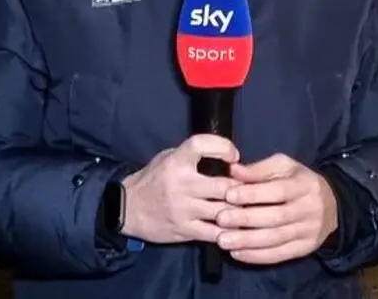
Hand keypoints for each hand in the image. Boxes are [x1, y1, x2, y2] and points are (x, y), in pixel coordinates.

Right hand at [120, 134, 240, 244]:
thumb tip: (223, 152)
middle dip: (242, 188)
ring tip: (246, 208)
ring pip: (225, 211)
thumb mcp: (167, 158)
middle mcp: (181, 184)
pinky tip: (235, 227)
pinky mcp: (185, 230)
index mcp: (176, 161)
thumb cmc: (152, 180)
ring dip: (239, 210)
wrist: (127, 209)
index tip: (234, 157)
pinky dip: (229, 230)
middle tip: (250, 189)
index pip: (202, 145)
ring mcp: (184, 209)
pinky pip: (216, 233)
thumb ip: (191, 155)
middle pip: (225, 186)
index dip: (223, 147)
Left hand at [215, 153, 338, 264]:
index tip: (229, 194)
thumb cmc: (298, 182)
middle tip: (221, 219)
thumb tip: (233, 170)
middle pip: (276, 217)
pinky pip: (280, 255)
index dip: (253, 194)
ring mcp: (309, 231)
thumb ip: (259, 169)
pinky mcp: (305, 249)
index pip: (278, 191)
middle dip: (246, 219)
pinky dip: (257, 256)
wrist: (332, 206)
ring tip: (223, 240)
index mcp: (305, 184)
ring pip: (276, 239)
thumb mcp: (284, 167)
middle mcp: (310, 209)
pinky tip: (237, 253)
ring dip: (248, 241)